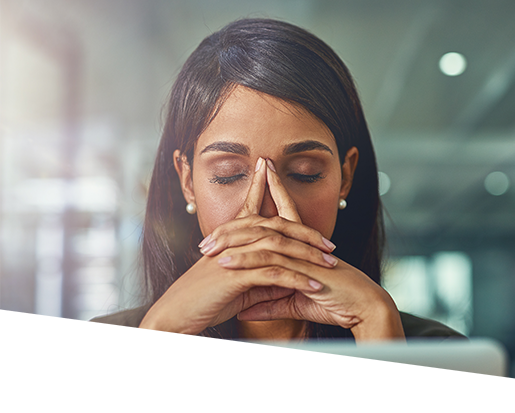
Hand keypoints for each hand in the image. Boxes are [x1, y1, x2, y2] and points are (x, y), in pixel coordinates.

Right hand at [139, 157, 331, 337]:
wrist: (174, 316)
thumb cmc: (203, 302)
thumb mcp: (238, 286)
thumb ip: (261, 276)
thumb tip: (288, 275)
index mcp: (231, 238)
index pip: (260, 214)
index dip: (281, 206)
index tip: (315, 224)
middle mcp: (233, 240)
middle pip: (277, 226)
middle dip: (307, 234)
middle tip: (330, 245)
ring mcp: (234, 255)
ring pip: (279, 247)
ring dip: (308, 256)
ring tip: (331, 265)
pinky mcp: (235, 275)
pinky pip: (274, 273)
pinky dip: (298, 279)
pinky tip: (315, 286)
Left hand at [211, 157, 404, 340]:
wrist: (364, 308)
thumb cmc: (336, 304)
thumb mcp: (295, 303)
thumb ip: (270, 303)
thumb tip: (245, 309)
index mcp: (303, 247)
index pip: (282, 215)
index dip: (268, 196)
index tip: (253, 182)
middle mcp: (302, 244)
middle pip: (266, 222)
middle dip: (238, 221)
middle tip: (210, 231)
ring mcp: (303, 254)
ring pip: (263, 240)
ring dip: (234, 242)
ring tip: (208, 248)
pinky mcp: (305, 268)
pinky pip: (271, 262)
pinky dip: (248, 262)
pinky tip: (227, 263)